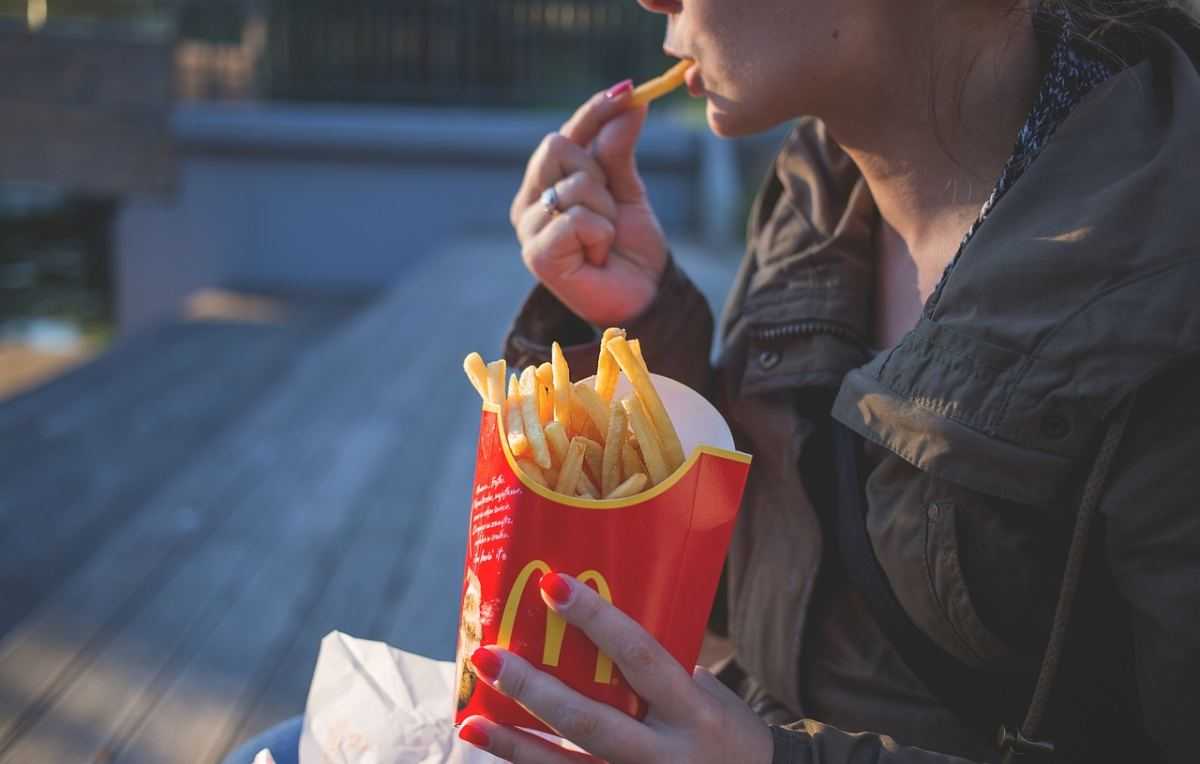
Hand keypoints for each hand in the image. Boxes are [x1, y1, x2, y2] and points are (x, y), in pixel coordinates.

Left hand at [457, 573, 772, 763]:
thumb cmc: (725, 730)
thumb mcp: (705, 694)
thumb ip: (655, 668)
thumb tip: (589, 625)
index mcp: (693, 711)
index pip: (641, 656)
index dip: (597, 621)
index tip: (552, 584)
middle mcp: (666, 754)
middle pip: (589, 721)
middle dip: (532, 689)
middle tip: (487, 657)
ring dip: (513, 744)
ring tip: (470, 718)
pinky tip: (497, 749)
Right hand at [509, 83, 668, 327]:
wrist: (643, 297)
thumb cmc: (630, 249)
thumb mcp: (628, 190)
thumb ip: (619, 149)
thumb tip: (630, 101)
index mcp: (544, 184)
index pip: (563, 133)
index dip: (593, 111)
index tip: (629, 90)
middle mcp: (528, 204)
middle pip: (557, 146)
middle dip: (599, 173)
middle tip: (610, 210)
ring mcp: (528, 230)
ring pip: (574, 184)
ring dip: (605, 212)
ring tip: (604, 241)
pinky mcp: (537, 255)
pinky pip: (577, 218)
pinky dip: (601, 235)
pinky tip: (597, 257)